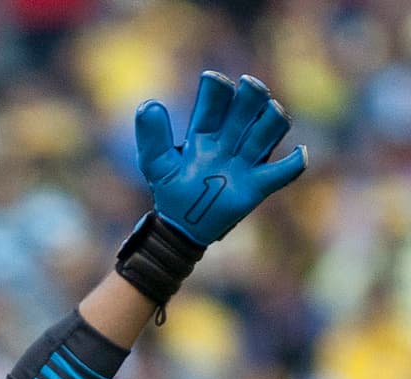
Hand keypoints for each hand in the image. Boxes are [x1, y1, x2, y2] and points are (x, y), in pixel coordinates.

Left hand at [134, 71, 306, 245]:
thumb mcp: (156, 166)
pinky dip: (294, 163)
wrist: (181, 227)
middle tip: (248, 90)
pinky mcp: (256, 185)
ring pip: (270, 127)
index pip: (217, 98)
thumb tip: (148, 105)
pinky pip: (282, 173)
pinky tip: (298, 155)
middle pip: (250, 103)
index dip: (218, 87)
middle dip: (252, 93)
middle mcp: (229, 139)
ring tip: (268, 118)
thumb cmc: (172, 191)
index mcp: (205, 130)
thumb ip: (152, 138)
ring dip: (272, 119)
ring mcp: (245, 161)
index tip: (212, 83)